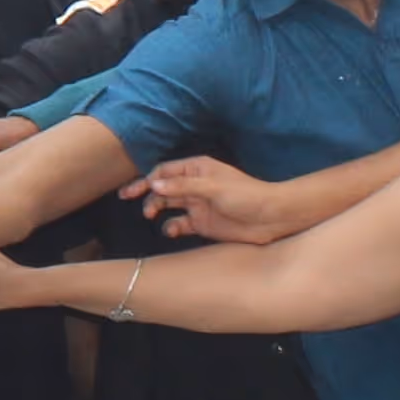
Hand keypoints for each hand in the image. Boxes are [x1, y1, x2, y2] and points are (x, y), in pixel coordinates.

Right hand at [130, 157, 292, 245]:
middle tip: (128, 199)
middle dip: (146, 192)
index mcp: (198, 169)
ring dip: (157, 208)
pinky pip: (180, 224)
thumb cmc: (247, 195)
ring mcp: (198, 205)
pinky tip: (172, 231)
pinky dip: (172, 227)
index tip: (134, 190)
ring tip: (150, 215)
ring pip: (168, 205)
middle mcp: (195, 185)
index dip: (148, 178)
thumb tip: (154, 185)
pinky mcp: (203, 224)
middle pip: (163, 187)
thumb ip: (183, 187)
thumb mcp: (213, 187)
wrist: (272, 218)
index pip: (166, 171)